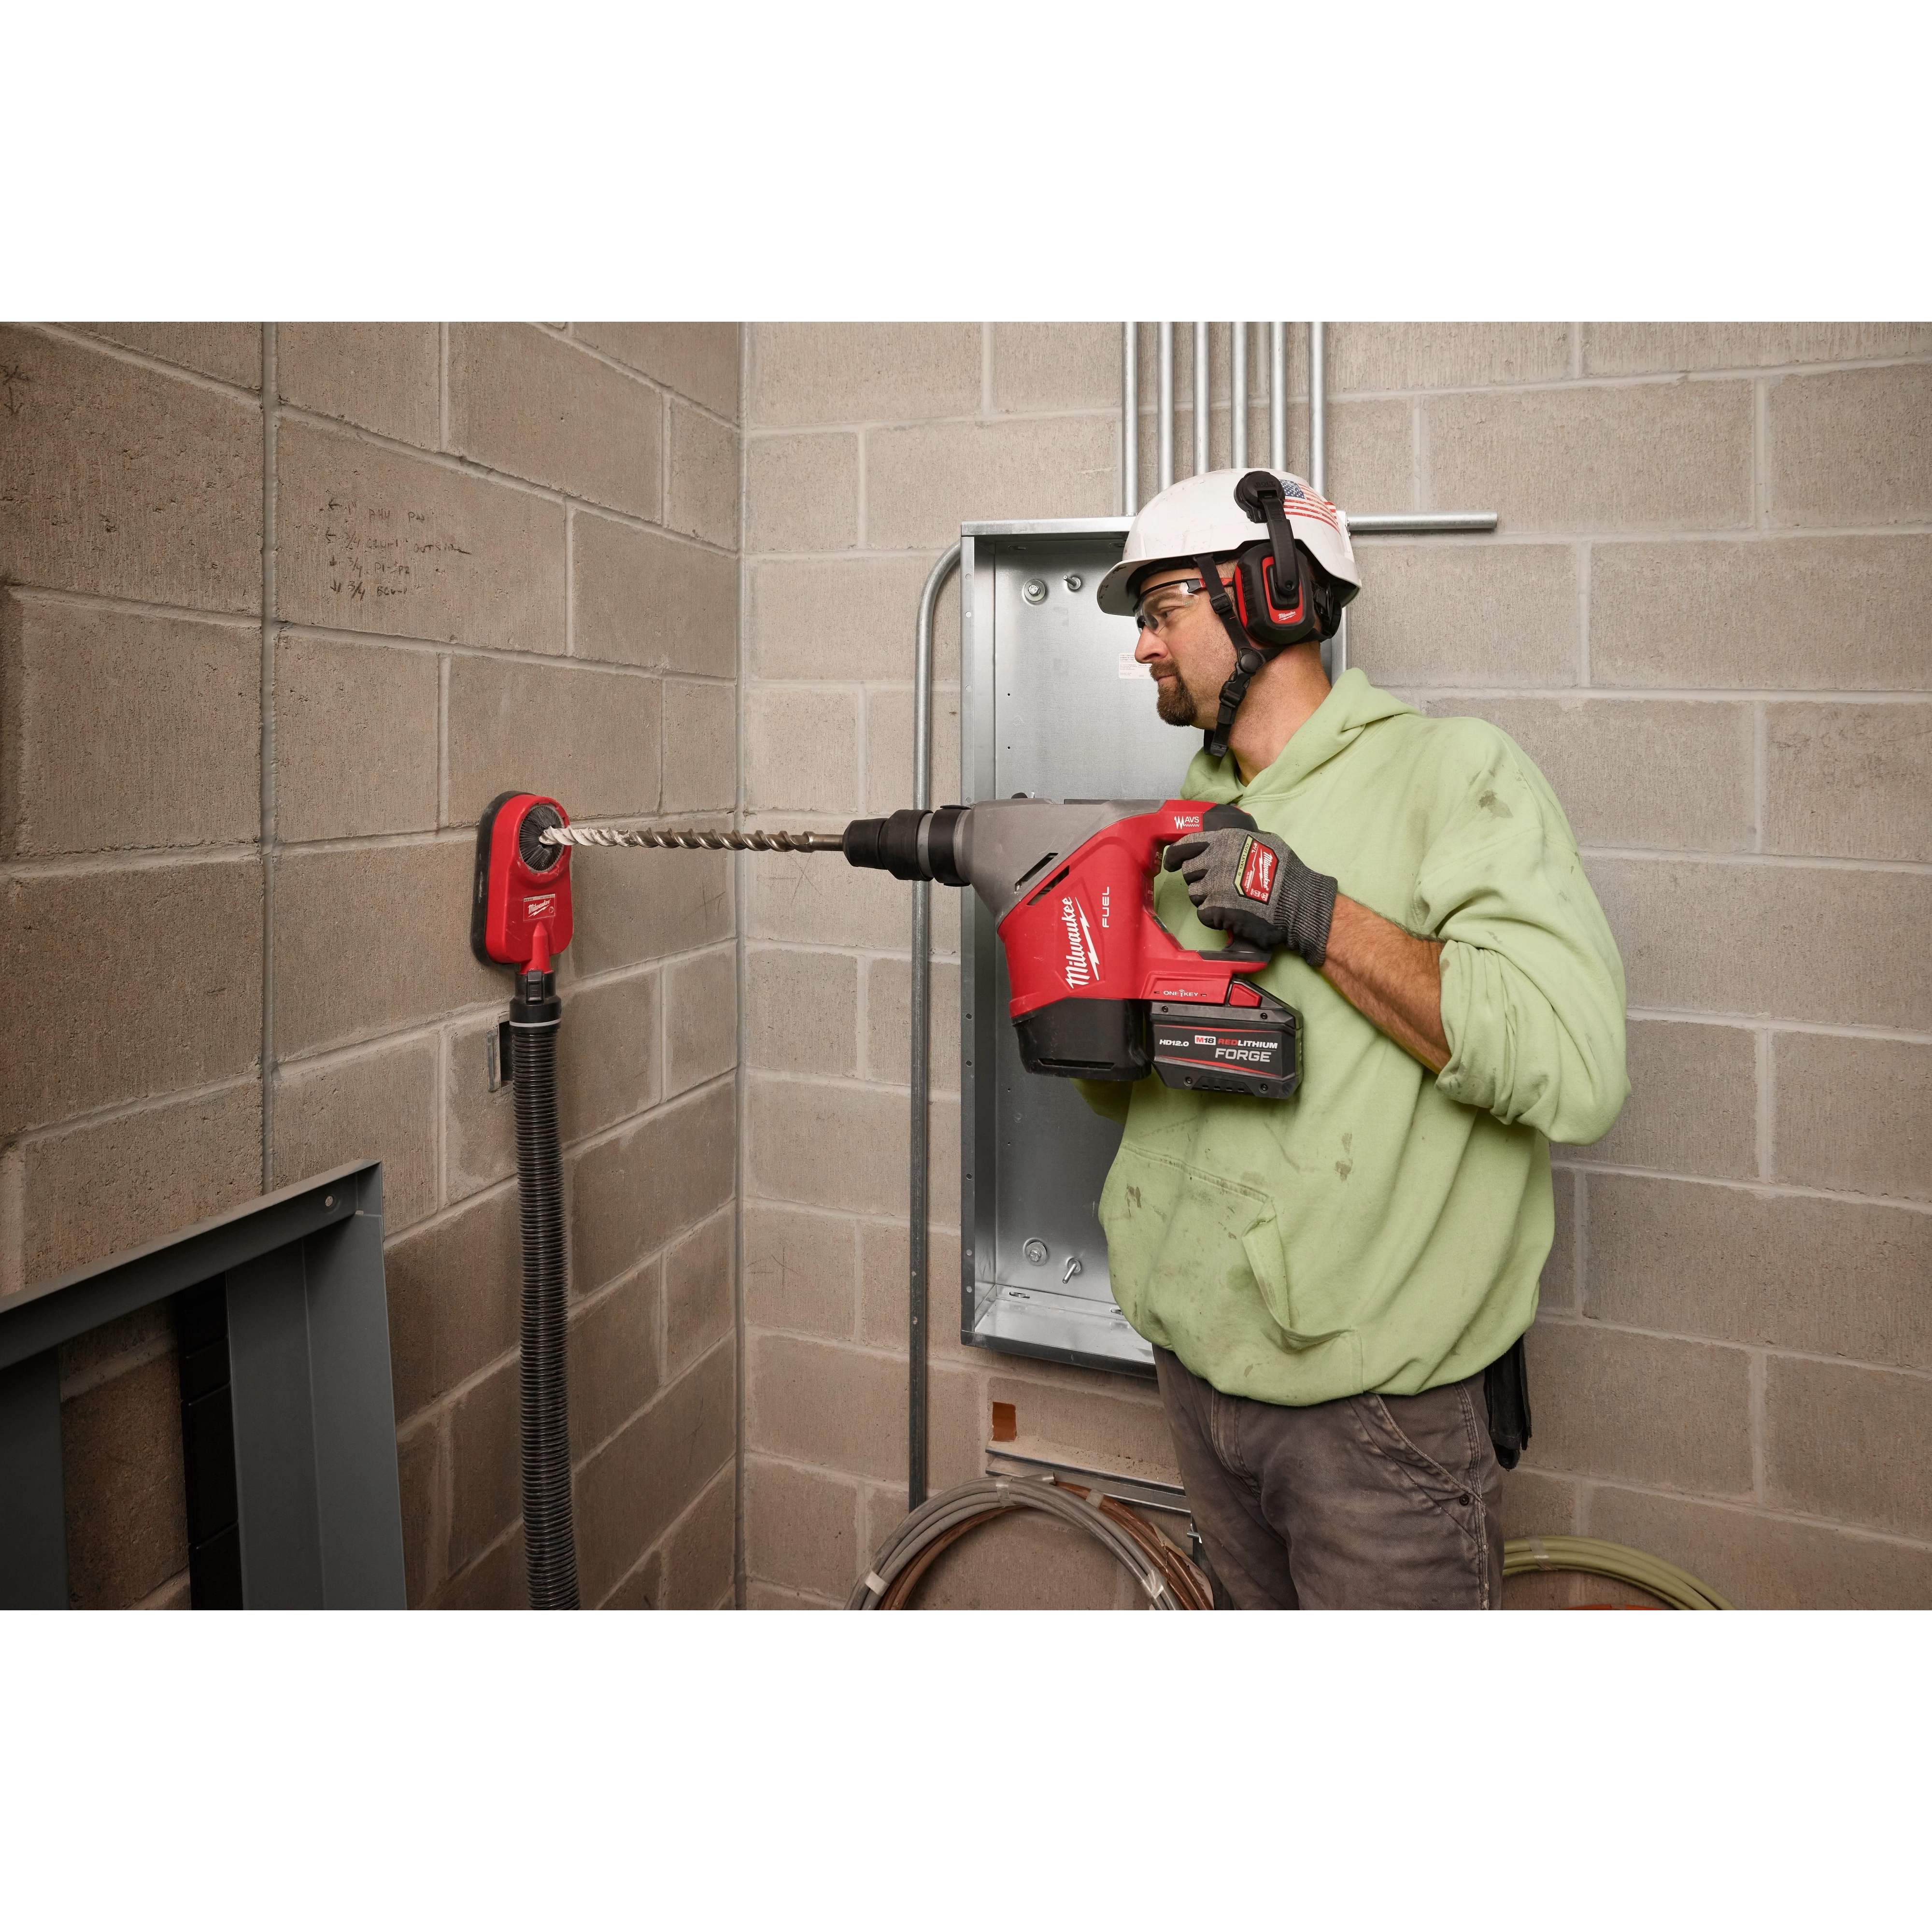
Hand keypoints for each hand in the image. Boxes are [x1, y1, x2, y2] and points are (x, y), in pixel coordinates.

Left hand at [1162, 805, 1337, 965]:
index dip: (1175, 855)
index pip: (1187, 845)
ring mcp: (1214, 885)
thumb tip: (1222, 840)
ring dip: (1207, 899)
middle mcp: (1216, 859)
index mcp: (1226, 840)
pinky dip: (1214, 917)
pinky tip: (1231, 914)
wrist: (1298, 902)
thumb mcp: (1264, 841)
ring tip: (1229, 901)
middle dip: (1198, 879)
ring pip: (1194, 894)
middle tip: (1216, 886)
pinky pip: (1203, 914)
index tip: (1170, 863)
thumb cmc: (1287, 872)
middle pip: (1188, 871)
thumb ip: (1238, 841)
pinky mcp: (1216, 909)